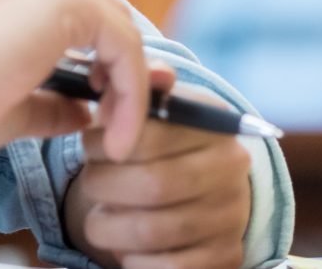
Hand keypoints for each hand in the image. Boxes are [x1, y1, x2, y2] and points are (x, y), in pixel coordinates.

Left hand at [63, 66, 252, 268]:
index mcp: (215, 124)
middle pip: (152, 186)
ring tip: (98, 218)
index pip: (150, 135)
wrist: (206, 193)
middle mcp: (233, 168)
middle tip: (89, 184)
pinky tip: (124, 247)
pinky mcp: (226, 256)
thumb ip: (145, 92)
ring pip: (152, 231)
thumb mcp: (157, 114)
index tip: (88, 146)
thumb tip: (154, 72)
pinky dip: (133, 261)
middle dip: (104, 188)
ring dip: (109, 228)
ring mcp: (232, 215)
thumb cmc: (165, 147)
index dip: (105, 143)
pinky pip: (168, 268)